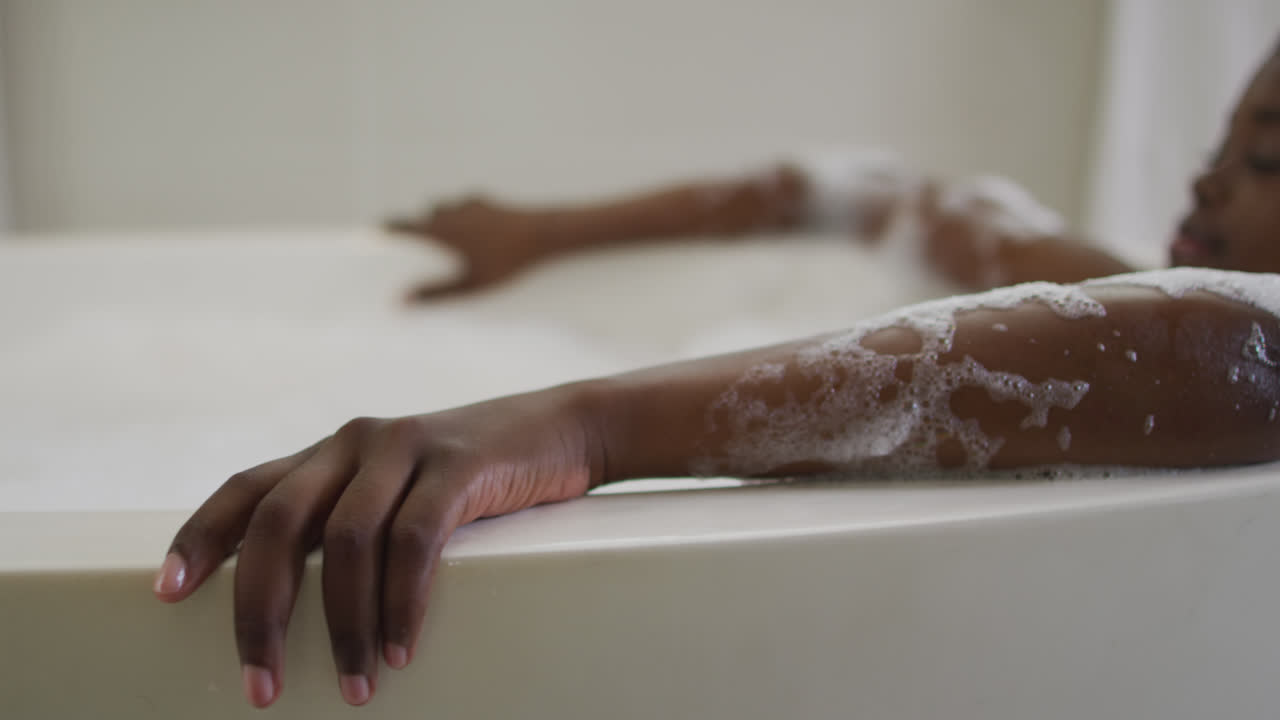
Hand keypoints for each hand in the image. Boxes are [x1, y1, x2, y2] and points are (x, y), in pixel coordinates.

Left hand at [153, 385, 604, 706]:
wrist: (562, 429)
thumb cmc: (474, 478)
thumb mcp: (401, 490)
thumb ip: (352, 520)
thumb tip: (300, 605)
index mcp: (332, 452)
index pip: (248, 488)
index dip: (201, 537)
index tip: (167, 592)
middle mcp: (357, 443)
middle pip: (279, 522)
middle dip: (260, 608)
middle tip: (259, 679)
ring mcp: (407, 446)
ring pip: (347, 539)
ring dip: (343, 623)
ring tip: (353, 683)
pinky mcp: (460, 463)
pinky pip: (415, 538)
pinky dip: (402, 599)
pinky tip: (400, 645)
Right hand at [387, 196, 546, 300]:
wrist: (541, 234)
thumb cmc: (505, 262)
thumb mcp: (469, 285)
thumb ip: (435, 293)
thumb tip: (401, 302)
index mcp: (440, 230)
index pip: (404, 225)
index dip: (388, 229)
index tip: (377, 233)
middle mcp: (450, 212)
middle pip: (424, 217)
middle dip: (419, 228)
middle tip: (414, 243)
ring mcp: (468, 204)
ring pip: (443, 208)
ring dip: (440, 219)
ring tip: (443, 237)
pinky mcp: (487, 202)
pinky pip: (465, 205)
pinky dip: (462, 214)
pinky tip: (469, 226)